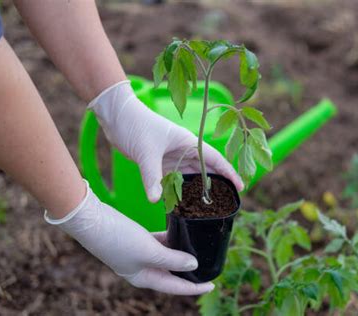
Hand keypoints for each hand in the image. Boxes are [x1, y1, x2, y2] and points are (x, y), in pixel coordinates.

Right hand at [45, 180, 213, 294]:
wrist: (91, 220)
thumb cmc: (118, 238)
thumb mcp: (149, 251)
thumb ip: (173, 259)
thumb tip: (194, 265)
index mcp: (144, 278)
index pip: (175, 287)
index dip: (195, 287)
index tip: (212, 285)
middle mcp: (142, 269)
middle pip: (172, 273)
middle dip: (189, 271)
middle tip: (208, 265)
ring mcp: (138, 254)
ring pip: (166, 256)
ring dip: (180, 252)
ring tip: (199, 247)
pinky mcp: (135, 240)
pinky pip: (158, 242)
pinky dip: (169, 239)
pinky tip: (180, 230)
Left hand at [88, 80, 242, 201]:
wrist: (116, 115)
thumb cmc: (135, 125)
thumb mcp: (145, 152)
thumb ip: (151, 176)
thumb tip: (155, 201)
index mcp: (188, 142)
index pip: (215, 159)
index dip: (229, 173)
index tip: (241, 187)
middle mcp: (184, 149)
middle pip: (206, 169)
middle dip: (217, 184)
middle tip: (227, 202)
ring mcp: (172, 156)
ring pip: (190, 175)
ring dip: (197, 189)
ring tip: (207, 206)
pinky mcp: (160, 161)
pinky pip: (174, 178)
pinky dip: (179, 189)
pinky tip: (181, 201)